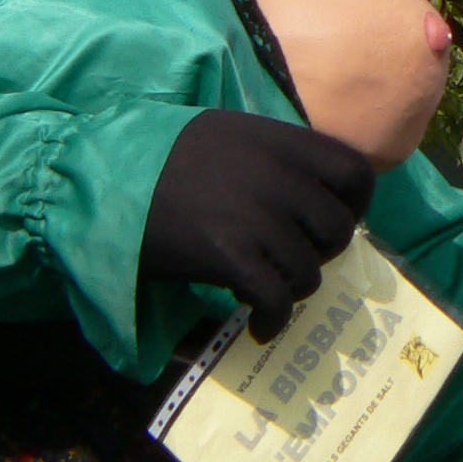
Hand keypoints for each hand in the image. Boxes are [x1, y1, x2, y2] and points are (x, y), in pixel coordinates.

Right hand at [139, 109, 374, 341]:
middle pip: (337, 229)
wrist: (107, 178)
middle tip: (293, 258)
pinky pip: (275, 299)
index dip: (356, 204)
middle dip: (321, 253)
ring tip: (264, 287)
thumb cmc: (165, 156)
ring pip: (308, 271)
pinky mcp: (229, 255)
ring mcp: (255, 216)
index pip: (354, 171)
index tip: (335, 220)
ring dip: (291, 288)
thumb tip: (315, 191)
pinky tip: (258, 327)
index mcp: (281, 141)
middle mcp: (278, 176)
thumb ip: (277, 156)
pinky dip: (272, 320)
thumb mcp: (232, 134)